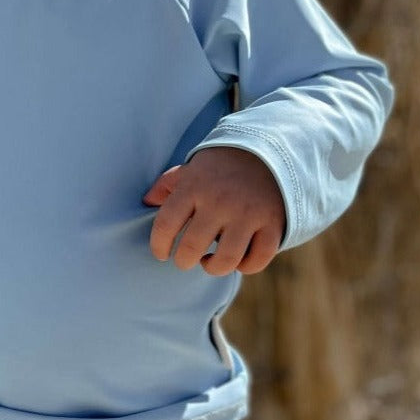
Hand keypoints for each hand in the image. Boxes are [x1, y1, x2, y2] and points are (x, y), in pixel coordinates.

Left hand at [142, 147, 285, 275]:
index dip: (158, 245)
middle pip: (192, 247)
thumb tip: (146, 202)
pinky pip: (257, 260)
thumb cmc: (219, 167)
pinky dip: (245, 267)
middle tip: (184, 260)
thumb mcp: (190, 169)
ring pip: (226, 260)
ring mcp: (248, 214)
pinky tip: (237, 260)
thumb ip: (166, 185)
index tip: (160, 253)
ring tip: (208, 262)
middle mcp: (220, 201)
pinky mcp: (272, 224)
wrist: (266, 152)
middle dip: (183, 261)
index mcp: (194, 186)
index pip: (166, 224)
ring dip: (212, 268)